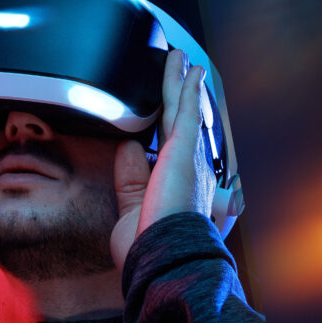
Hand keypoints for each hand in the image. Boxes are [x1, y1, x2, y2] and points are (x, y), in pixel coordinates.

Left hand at [110, 49, 215, 269]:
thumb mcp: (133, 211)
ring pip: (185, 111)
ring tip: (183, 60)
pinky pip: (187, 110)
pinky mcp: (185, 150)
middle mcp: (194, 174)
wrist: (164, 262)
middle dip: (186, 100)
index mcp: (183, 193)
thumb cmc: (152, 251)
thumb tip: (127, 147)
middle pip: (187, 127)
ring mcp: (191, 161)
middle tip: (188, 75)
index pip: (179, 157)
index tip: (182, 122)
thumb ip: (130, 179)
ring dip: (183, 83)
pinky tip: (189, 69)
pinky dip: (188, 87)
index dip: (180, 138)